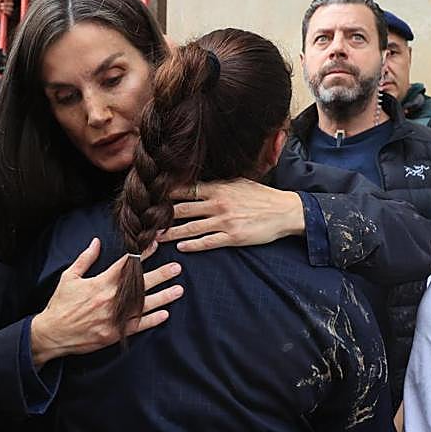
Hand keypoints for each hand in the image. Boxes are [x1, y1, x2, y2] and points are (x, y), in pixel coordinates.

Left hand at [0, 0, 13, 21]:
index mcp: (5, 1)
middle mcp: (8, 5)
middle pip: (12, 4)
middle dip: (6, 4)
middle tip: (1, 4)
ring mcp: (8, 10)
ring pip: (11, 8)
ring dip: (5, 8)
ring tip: (0, 8)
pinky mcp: (7, 14)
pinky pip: (10, 13)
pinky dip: (6, 12)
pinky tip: (2, 12)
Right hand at [29, 238, 182, 366]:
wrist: (52, 333)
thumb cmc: (60, 304)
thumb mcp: (69, 277)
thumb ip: (85, 259)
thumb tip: (97, 242)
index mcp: (101, 282)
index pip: (127, 264)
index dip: (143, 254)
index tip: (156, 245)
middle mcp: (111, 298)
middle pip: (142, 284)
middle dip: (161, 274)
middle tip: (177, 268)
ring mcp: (115, 317)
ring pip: (145, 305)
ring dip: (163, 296)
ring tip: (178, 289)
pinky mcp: (115, 333)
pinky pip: (138, 326)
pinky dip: (152, 320)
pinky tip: (165, 314)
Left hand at [160, 179, 303, 251]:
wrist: (285, 211)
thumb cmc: (262, 197)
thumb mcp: (239, 183)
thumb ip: (219, 184)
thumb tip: (199, 183)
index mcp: (219, 188)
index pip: (186, 189)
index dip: (167, 194)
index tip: (151, 197)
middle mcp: (218, 203)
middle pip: (183, 209)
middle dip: (162, 216)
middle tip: (145, 220)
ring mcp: (225, 221)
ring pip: (191, 227)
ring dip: (171, 233)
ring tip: (156, 237)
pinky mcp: (233, 237)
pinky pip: (208, 242)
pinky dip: (193, 245)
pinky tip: (181, 248)